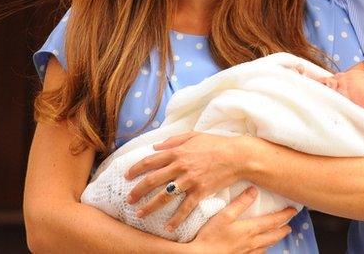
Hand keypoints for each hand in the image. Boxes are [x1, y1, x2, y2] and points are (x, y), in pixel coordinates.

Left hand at [125, 132, 246, 226]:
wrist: (237, 156)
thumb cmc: (216, 144)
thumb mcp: (193, 136)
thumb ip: (173, 141)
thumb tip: (155, 146)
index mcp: (177, 152)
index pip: (150, 161)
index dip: (135, 169)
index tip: (126, 176)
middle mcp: (180, 167)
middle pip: (152, 180)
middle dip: (137, 191)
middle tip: (128, 199)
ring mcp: (190, 180)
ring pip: (164, 196)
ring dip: (150, 207)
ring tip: (140, 214)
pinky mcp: (201, 192)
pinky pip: (185, 208)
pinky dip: (176, 219)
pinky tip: (168, 227)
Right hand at [190, 187, 295, 252]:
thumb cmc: (211, 236)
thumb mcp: (224, 215)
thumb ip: (240, 202)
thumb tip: (253, 190)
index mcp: (251, 229)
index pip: (273, 221)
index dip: (285, 215)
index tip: (293, 210)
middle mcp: (253, 242)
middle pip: (274, 235)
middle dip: (283, 229)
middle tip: (290, 225)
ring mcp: (248, 252)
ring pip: (267, 246)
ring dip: (275, 239)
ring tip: (279, 235)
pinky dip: (264, 249)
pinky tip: (261, 248)